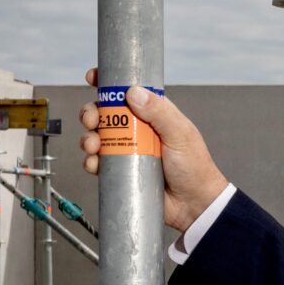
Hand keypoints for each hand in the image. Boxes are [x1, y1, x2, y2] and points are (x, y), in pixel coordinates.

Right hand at [78, 83, 230, 233]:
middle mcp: (138, 130)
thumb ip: (160, 112)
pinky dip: (90, 161)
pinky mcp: (121, 171)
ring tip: (93, 145)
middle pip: (106, 114)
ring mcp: (128, 151)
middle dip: (92, 113)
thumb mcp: (180, 134)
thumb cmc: (195, 168)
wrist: (194, 205)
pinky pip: (98, 163)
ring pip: (98, 137)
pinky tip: (93, 163)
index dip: (108, 84)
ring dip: (88, 138)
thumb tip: (134, 93)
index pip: (128, 93)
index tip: (93, 78)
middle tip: (91, 119)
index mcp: (154, 115)